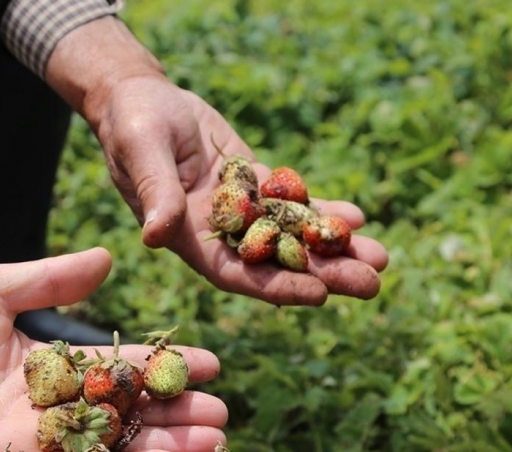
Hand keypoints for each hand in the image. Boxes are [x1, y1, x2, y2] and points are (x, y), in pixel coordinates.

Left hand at [0, 248, 227, 451]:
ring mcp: (40, 442)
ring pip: (113, 446)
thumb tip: (109, 258)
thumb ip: (51, 278)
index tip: (210, 364)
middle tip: (222, 416)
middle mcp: (55, 408)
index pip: (123, 366)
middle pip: (129, 413)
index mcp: (54, 366)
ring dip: (162, 447)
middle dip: (176, 414)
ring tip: (211, 445)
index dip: (166, 366)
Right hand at [94, 77, 388, 305]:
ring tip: (379, 259)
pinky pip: (293, 204)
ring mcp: (239, 210)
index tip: (318, 295)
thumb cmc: (131, 122)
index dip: (275, 286)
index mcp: (185, 236)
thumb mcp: (142, 151)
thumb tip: (155, 236)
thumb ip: (155, 192)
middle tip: (371, 283)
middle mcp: (216, 233)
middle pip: (275, 263)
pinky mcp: (253, 184)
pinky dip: (323, 212)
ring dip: (333, 249)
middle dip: (323, 274)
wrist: (141, 97)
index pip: (235, 272)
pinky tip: (358, 219)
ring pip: (291, 236)